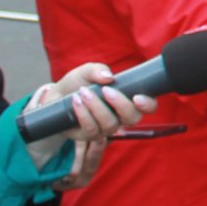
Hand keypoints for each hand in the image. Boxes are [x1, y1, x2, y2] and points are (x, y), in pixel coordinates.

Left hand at [21, 63, 150, 171]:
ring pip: (110, 124)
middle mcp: (120, 116)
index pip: (149, 106)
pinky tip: (76, 101)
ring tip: (83, 93)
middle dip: (121, 105)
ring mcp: (105, 128)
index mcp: (128, 99)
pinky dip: (83, 113)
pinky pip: (91, 129)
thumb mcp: (87, 71)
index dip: (148, 104)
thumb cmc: (78, 82)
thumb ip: (98, 70)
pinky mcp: (89, 135)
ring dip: (97, 107)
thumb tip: (109, 77)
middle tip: (106, 91)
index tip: (137, 97)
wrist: (57, 95)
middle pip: (133, 119)